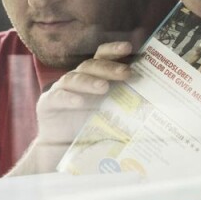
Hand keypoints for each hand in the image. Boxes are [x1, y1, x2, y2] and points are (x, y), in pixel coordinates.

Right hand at [10, 41, 132, 174]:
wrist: (61, 152)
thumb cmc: (89, 130)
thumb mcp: (109, 114)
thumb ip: (123, 102)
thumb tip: (154, 97)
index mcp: (91, 78)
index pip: (101, 57)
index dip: (113, 51)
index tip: (129, 48)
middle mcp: (75, 80)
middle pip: (90, 66)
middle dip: (109, 68)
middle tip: (126, 73)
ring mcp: (60, 90)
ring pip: (74, 79)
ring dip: (89, 81)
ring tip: (104, 87)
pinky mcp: (47, 105)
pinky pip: (57, 98)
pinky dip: (69, 98)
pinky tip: (80, 102)